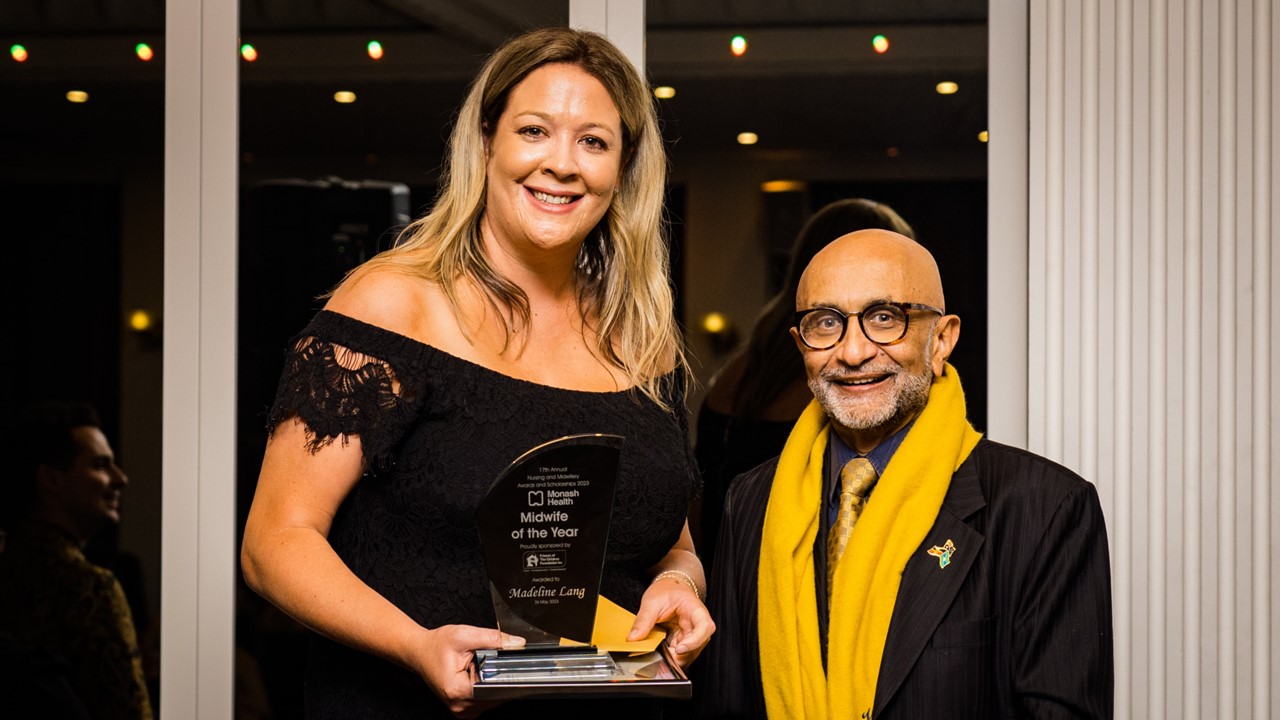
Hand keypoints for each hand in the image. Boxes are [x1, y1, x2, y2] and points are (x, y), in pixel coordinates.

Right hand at [407, 624, 524, 717]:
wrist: (420, 652)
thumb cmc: (436, 645)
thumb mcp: (464, 635)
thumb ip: (492, 638)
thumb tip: (516, 643)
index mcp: (458, 690)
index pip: (495, 688)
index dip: (503, 673)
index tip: (501, 662)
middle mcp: (460, 705)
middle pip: (496, 694)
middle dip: (497, 675)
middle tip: (482, 660)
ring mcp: (462, 709)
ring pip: (493, 698)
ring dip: (492, 681)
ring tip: (477, 666)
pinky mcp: (464, 708)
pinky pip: (486, 699)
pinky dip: (486, 686)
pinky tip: (476, 674)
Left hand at [628, 576, 714, 667]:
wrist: (669, 588)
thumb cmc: (667, 590)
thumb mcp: (652, 602)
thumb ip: (643, 620)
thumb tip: (634, 638)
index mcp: (695, 610)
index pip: (705, 627)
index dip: (695, 641)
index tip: (679, 649)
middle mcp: (698, 624)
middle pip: (697, 645)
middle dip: (680, 656)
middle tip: (661, 659)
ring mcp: (692, 634)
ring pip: (689, 653)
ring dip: (675, 659)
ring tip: (658, 658)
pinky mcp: (683, 641)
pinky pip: (680, 654)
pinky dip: (670, 657)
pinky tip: (659, 656)